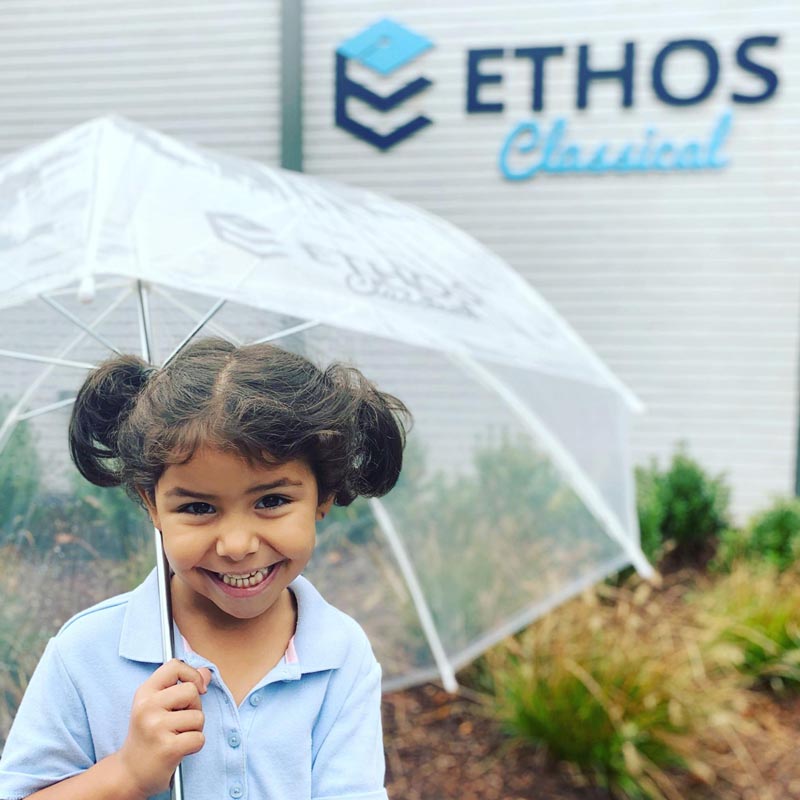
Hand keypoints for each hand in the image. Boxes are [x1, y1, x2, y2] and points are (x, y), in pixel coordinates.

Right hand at [117, 659, 211, 797]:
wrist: (130, 773)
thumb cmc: (148, 735)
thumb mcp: (158, 705)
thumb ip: (181, 685)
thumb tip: (206, 672)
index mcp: (144, 693)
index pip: (174, 666)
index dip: (191, 674)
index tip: (196, 688)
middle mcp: (147, 707)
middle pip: (191, 691)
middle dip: (194, 706)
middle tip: (181, 720)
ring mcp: (156, 727)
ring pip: (198, 716)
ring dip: (194, 728)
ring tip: (177, 736)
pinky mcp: (167, 748)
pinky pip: (199, 738)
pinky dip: (195, 745)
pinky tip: (179, 750)